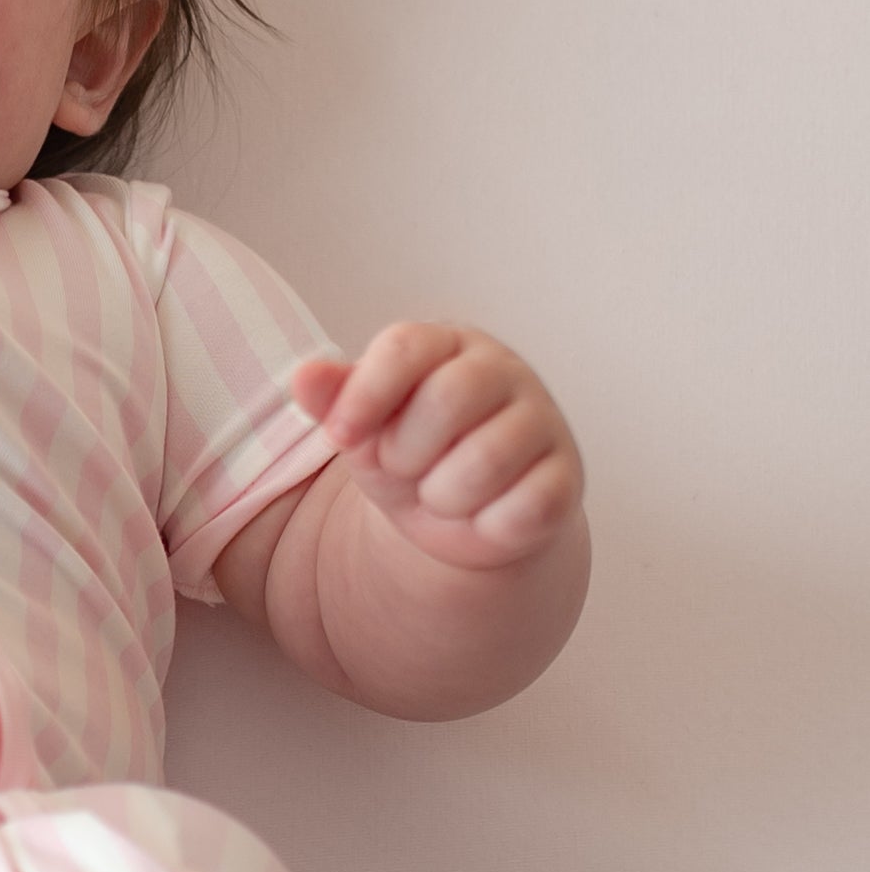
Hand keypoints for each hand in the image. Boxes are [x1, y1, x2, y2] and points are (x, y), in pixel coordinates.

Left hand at [291, 324, 583, 571]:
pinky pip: (524, 508)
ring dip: (442, 495)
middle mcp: (504, 372)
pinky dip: (486, 525)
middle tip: (403, 468)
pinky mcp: (567, 480)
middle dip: (406, 450)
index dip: (365, 395)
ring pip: (484, 460)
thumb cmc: (407, 454)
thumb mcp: (362, 427)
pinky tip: (483, 516)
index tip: (340, 437)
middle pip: (448, 398)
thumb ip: (335, 399)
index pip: (405, 347)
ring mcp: (544, 422)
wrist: (461, 517)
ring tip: (440, 493)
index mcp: (446, 345)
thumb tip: (304, 376)